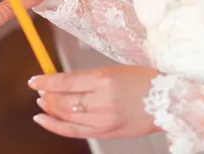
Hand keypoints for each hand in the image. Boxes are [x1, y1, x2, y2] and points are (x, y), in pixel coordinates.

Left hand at [28, 65, 159, 138]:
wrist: (169, 101)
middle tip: (39, 90)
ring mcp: (103, 119)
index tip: (34, 80)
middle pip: (63, 100)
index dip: (46, 81)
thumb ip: (87, 78)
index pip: (65, 82)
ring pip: (66, 116)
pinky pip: (74, 131)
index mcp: (103, 79)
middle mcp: (101, 100)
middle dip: (47, 95)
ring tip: (42, 103)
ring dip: (50, 109)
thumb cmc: (142, 80)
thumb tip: (61, 81)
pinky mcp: (107, 132)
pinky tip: (43, 120)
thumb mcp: (113, 71)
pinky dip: (56, 126)